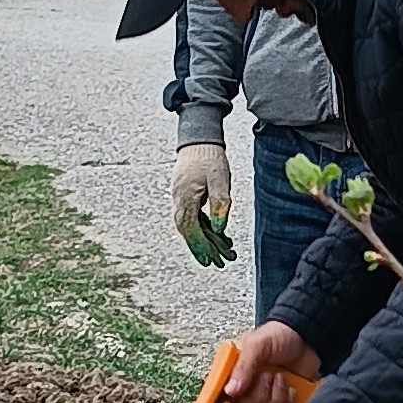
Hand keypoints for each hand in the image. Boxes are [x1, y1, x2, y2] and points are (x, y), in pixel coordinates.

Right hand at [170, 142, 235, 267]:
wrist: (198, 139)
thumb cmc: (209, 156)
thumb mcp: (219, 178)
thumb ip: (220, 202)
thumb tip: (220, 227)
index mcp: (185, 197)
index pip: (190, 228)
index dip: (199, 246)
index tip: (209, 260)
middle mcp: (179, 201)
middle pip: (189, 231)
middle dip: (203, 248)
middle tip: (217, 263)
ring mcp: (181, 199)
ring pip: (192, 226)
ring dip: (206, 240)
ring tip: (223, 252)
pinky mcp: (187, 197)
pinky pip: (195, 217)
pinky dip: (206, 228)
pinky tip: (219, 235)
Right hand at [226, 319, 319, 402]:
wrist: (308, 337)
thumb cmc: (280, 335)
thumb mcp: (258, 345)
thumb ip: (243, 366)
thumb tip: (230, 391)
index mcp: (235, 370)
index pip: (221, 394)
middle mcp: (247, 384)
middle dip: (258, 394)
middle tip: (267, 376)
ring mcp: (265, 393)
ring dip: (276, 395)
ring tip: (282, 376)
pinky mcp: (282, 399)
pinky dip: (288, 401)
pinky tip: (291, 386)